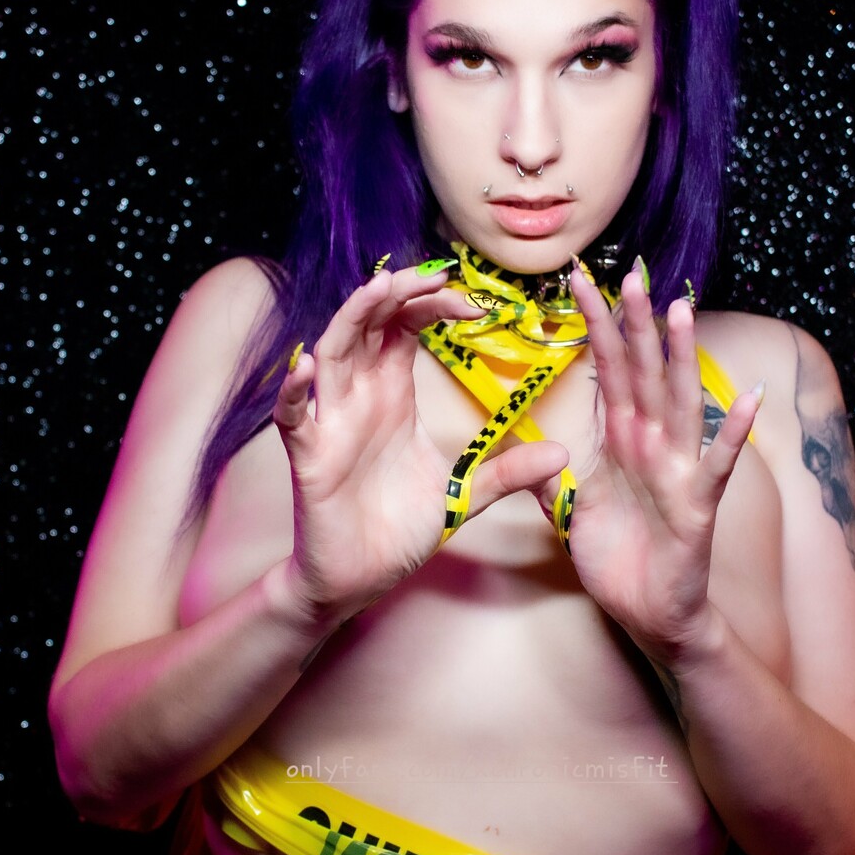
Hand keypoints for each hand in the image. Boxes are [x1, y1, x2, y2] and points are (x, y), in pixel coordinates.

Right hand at [273, 265, 567, 621]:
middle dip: (394, 293)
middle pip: (369, 325)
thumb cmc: (398, 529)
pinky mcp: (309, 458)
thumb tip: (561, 453)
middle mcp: (359, 398)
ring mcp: (331, 424)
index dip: (433, 304)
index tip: (474, 304)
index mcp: (392, 395)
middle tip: (428, 275)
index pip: (406, 327)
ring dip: (351, 320)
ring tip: (377, 291)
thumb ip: (507, 472)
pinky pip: (293, 417)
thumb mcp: (463, 495)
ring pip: (331, 354)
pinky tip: (307, 367)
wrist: (360, 579)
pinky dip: (295, 391)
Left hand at [563, 266, 760, 661]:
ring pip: (679, 404)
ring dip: (681, 358)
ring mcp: (677, 471)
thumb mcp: (570, 513)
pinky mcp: (697, 506)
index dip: (594, 328)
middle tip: (628, 273)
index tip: (576, 283)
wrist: (649, 614)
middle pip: (642, 374)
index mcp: (620, 442)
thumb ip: (550, 478)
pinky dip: (733, 434)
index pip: (606, 371)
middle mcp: (651, 446)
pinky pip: (717, 465)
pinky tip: (748, 400)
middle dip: (634, 325)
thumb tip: (523, 450)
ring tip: (682, 311)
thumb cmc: (618, 560)